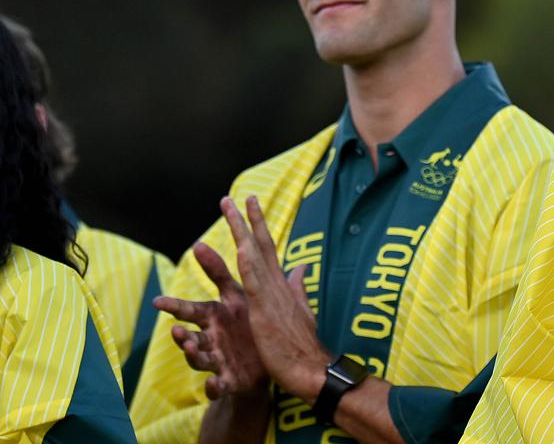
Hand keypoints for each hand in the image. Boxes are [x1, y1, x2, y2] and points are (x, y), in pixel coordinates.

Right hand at [154, 242, 267, 399]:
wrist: (265, 363)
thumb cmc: (247, 323)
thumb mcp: (238, 296)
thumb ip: (220, 273)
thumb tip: (206, 243)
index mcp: (216, 316)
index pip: (193, 308)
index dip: (175, 305)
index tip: (156, 301)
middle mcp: (211, 337)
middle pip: (190, 334)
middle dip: (180, 333)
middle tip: (175, 329)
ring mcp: (217, 359)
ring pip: (198, 358)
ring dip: (192, 354)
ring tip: (190, 348)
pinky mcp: (227, 380)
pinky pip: (217, 385)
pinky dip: (212, 386)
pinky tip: (210, 383)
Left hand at [222, 196, 331, 401]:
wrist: (311, 369)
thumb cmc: (303, 344)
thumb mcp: (299, 310)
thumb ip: (298, 286)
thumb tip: (301, 267)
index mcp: (282, 284)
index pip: (267, 248)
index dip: (258, 225)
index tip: (251, 203)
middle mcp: (277, 284)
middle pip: (260, 244)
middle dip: (248, 219)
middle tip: (236, 196)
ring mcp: (271, 295)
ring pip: (254, 255)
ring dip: (241, 230)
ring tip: (230, 208)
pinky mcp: (265, 310)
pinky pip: (254, 283)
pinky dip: (248, 264)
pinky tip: (241, 247)